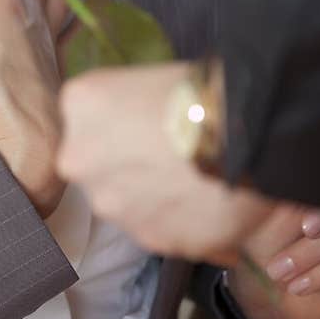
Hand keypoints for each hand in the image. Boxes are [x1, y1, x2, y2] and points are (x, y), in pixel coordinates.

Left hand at [57, 62, 273, 262]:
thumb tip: (139, 135)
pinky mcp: (147, 238)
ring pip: (130, 205)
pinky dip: (183, 224)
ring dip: (156, 200)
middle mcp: (79, 158)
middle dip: (132, 167)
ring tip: (199, 184)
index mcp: (78, 105)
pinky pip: (162, 232)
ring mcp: (110, 203)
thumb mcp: (145, 80)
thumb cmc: (202, 90)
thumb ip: (124, 113)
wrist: (241, 131)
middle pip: (101, 167)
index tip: (151, 126)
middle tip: (173, 157)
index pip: (89, 121)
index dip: (123, 127)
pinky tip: (211, 206)